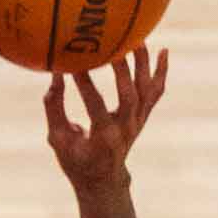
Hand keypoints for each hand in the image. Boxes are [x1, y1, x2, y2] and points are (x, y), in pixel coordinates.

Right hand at [45, 45, 167, 195]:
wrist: (103, 179)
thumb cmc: (76, 160)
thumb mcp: (58, 139)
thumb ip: (54, 108)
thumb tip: (55, 75)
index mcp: (104, 138)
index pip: (96, 105)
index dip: (84, 83)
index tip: (71, 64)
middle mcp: (126, 129)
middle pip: (130, 95)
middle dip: (122, 69)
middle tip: (111, 45)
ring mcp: (138, 122)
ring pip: (146, 90)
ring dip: (143, 63)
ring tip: (136, 38)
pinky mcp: (143, 117)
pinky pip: (156, 92)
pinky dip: (161, 72)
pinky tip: (164, 51)